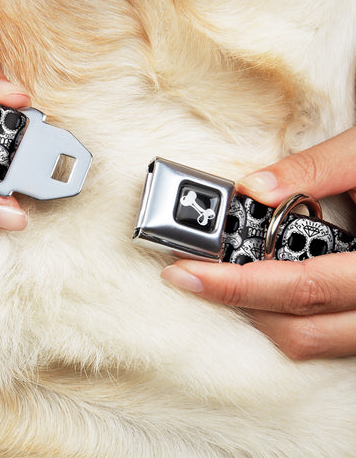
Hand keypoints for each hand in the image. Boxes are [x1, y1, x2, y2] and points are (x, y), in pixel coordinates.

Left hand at [162, 126, 355, 359]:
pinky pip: (325, 336)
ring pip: (311, 341)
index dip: (237, 285)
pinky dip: (286, 315)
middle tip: (192, 274)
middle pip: (300, 329)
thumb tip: (254, 187)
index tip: (186, 272)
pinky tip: (265, 283)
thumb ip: (315, 169)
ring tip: (223, 277)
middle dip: (237, 302)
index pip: (301, 287)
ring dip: (260, 313)